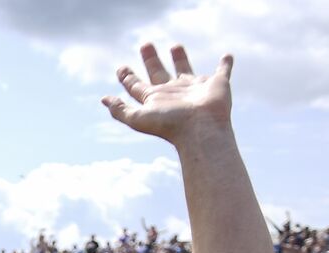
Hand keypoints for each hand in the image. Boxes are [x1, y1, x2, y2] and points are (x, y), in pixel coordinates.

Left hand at [102, 44, 232, 144]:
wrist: (201, 128)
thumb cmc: (169, 124)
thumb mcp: (138, 118)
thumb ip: (120, 110)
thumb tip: (103, 99)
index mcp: (154, 99)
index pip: (137, 86)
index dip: (128, 77)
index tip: (121, 69)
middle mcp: (173, 93)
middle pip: (158, 73)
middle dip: (151, 60)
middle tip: (145, 45)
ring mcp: (195, 88)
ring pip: (185, 69)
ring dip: (180, 58)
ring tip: (175, 46)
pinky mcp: (217, 84)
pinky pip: (223, 71)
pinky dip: (226, 64)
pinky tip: (227, 56)